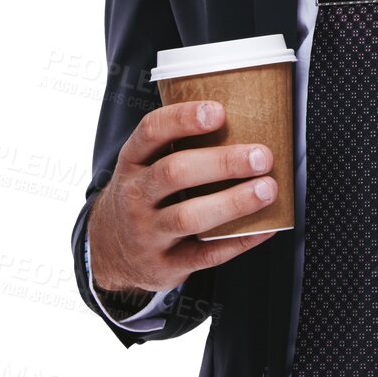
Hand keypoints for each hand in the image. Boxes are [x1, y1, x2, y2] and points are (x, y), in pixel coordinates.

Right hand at [88, 98, 280, 293]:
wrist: (111, 251)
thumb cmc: (144, 196)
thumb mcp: (145, 166)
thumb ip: (180, 146)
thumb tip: (244, 123)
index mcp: (133, 161)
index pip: (151, 132)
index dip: (183, 119)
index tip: (218, 112)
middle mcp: (135, 195)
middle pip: (175, 173)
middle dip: (222, 162)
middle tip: (260, 157)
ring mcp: (147, 233)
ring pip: (189, 216)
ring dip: (233, 202)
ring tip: (267, 190)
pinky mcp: (164, 265)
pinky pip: (205, 254)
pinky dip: (239, 241)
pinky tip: (264, 227)